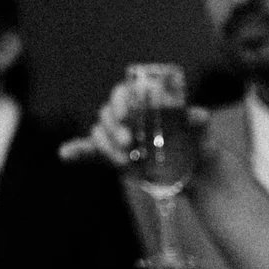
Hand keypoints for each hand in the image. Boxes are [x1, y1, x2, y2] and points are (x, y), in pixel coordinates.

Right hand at [58, 72, 212, 173]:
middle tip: (129, 143)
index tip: (127, 115)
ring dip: (105, 146)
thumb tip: (196, 115)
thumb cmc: (200, 145)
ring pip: (99, 133)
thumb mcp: (204, 133)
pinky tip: (65, 154)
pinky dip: (76, 152)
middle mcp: (127, 118)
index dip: (120, 101)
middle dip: (113, 128)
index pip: (124, 93)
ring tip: (124, 162)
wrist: (198, 174)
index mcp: (144, 104)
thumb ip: (200, 123)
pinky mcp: (114, 156)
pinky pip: (89, 151)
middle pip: (108, 114)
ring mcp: (118, 137)